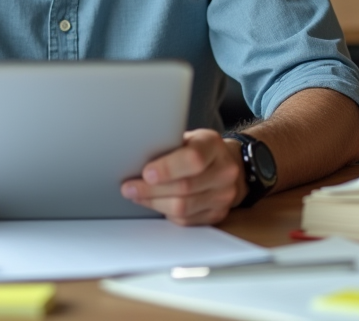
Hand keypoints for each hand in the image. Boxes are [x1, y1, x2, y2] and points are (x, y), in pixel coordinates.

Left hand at [120, 129, 244, 225]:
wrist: (229, 164)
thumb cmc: (200, 149)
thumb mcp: (189, 138)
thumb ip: (169, 146)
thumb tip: (136, 158)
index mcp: (213, 146)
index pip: (193, 159)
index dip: (167, 168)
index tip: (145, 173)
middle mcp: (224, 172)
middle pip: (185, 187)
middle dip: (151, 190)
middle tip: (129, 188)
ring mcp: (223, 196)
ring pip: (184, 208)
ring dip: (154, 203)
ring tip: (137, 197)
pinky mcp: (218, 214)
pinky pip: (186, 221)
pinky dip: (166, 214)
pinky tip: (155, 205)